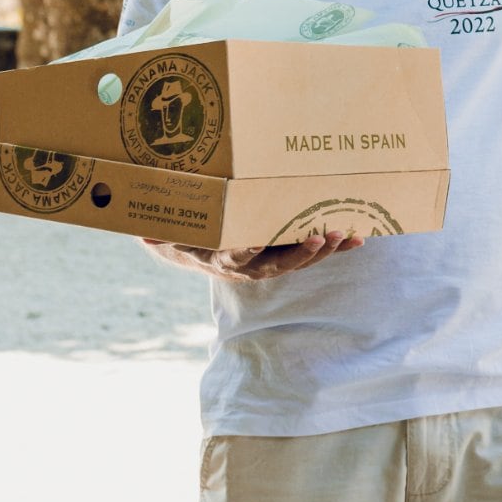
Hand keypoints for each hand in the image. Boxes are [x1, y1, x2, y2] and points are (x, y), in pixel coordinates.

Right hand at [143, 231, 364, 281]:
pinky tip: (358, 237)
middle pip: (277, 264)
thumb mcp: (167, 236)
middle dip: (300, 253)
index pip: (235, 257)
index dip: (247, 251)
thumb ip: (161, 236)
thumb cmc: (179, 234)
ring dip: (325, 250)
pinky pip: (311, 252)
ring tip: (347, 235)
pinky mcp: (284, 254)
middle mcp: (247, 266)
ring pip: (299, 260)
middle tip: (320, 237)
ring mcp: (268, 263)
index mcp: (221, 258)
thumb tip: (144, 234)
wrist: (189, 247)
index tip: (256, 244)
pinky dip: (334, 247)